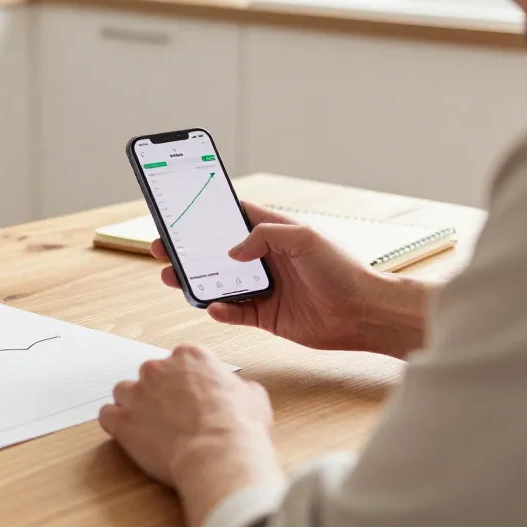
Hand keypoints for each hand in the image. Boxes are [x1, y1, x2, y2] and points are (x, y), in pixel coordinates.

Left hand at [100, 345, 281, 525]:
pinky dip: (116, 425)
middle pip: (150, 375)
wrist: (218, 455)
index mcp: (190, 357)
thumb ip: (237, 387)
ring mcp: (137, 393)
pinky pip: (107, 415)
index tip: (189, 397)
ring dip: (134, 406)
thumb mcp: (253, 396)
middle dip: (158, 394)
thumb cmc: (237, 428)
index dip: (184, 382)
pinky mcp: (122, 420)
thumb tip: (239, 391)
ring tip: (150, 428)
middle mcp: (158, 368)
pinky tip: (130, 436)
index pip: (178, 362)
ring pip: (124, 392)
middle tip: (173, 417)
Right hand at [153, 203, 392, 353]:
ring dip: (194, 281)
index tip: (181, 210)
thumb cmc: (343, 270)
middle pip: (216, 252)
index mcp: (274, 234)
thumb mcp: (306, 239)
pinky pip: (233, 313)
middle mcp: (265, 260)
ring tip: (171, 277)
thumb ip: (266, 236)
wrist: (364, 313)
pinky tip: (212, 306)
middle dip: (188, 250)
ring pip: (218, 283)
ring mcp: (263, 289)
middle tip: (162, 248)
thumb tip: (233, 253)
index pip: (234, 218)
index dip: (208, 214)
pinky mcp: (265, 316)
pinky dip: (219, 311)